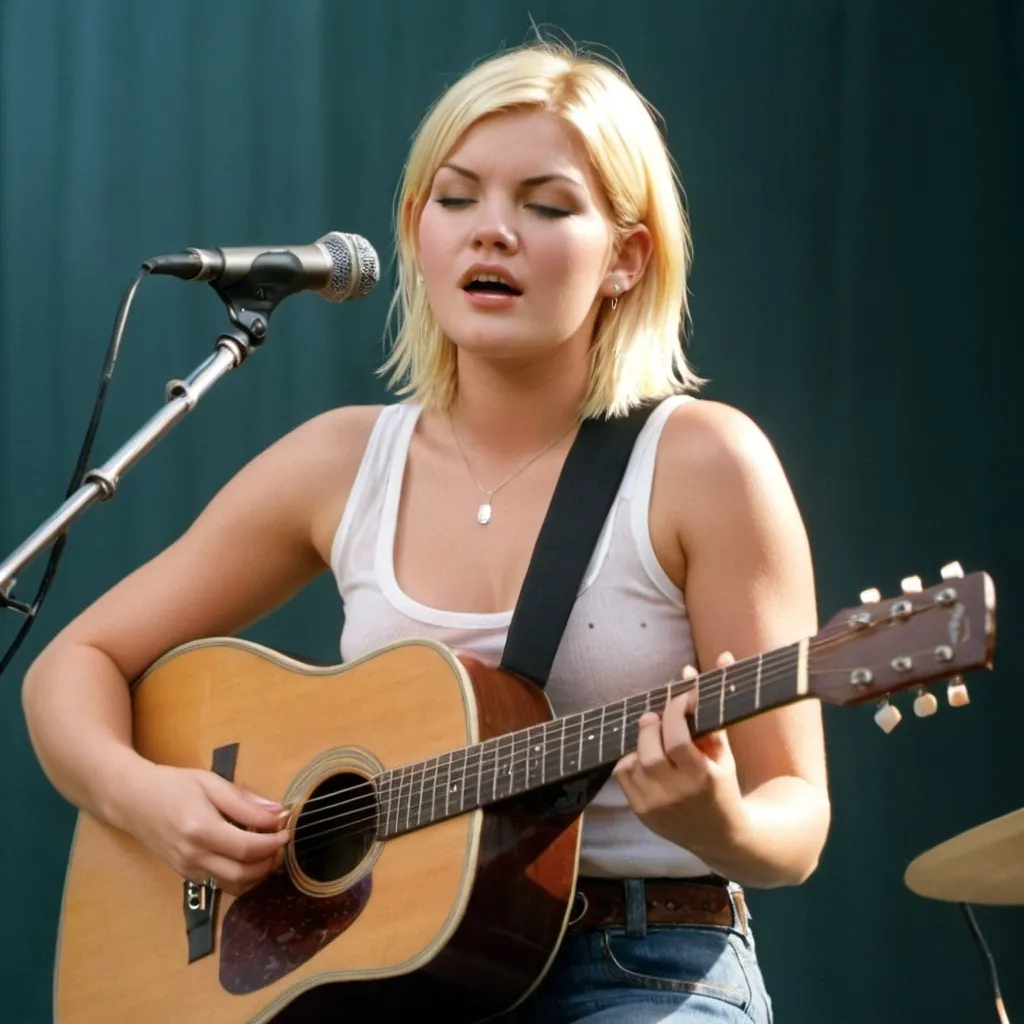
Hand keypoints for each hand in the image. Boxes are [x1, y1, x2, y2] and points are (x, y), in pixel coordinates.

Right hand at [115, 763, 290, 894]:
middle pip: (243, 874)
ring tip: (270, 851)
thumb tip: (278, 813)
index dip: (273, 843)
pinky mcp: (187, 875)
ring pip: (233, 885)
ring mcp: (188, 870)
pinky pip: (221, 882)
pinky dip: (242, 875)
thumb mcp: (211, 783)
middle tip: (282, 843)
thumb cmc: (173, 785)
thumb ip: (245, 801)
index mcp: (201, 830)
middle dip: (269, 862)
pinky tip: (249, 856)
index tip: (287, 829)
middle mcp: (193, 856)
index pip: (247, 848)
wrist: (132, 800)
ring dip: (258, 874)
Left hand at [613, 652, 746, 856]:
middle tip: (658, 714)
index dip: (675, 711)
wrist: (721, 836)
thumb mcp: (725, 750)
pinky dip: (631, 759)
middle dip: (652, 724)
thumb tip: (721, 658)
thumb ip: (715, 707)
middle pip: (650, 748)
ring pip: (633, 760)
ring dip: (641, 741)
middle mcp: (677, 795)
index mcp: (703, 778)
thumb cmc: (723, 783)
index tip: (681, 698)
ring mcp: (656, 806)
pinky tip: (646, 755)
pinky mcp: (641, 813)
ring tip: (654, 734)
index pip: (677, 738)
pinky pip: (623, 774)